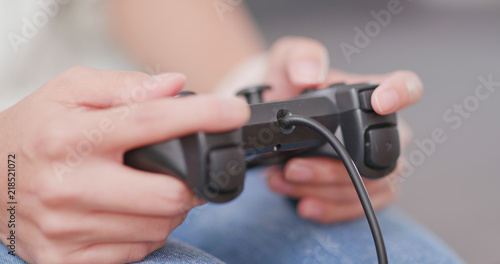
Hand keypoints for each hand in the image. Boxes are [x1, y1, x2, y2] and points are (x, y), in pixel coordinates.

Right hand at [0, 66, 248, 262]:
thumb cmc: (34, 131)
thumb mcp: (69, 91)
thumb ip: (124, 86)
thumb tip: (175, 87)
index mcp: (70, 137)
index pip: (151, 122)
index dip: (202, 116)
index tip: (233, 113)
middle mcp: (69, 187)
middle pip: (169, 195)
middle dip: (192, 183)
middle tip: (186, 171)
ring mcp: (67, 230)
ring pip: (158, 226)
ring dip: (170, 208)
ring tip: (149, 188)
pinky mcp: (67, 259)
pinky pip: (137, 250)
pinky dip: (148, 230)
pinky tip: (131, 212)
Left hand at [262, 37, 422, 222]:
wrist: (264, 117)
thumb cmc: (283, 87)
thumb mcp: (283, 62)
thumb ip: (298, 57)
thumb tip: (311, 72)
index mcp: (370, 94)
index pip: (408, 87)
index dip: (402, 94)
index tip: (380, 103)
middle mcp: (381, 129)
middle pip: (382, 156)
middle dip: (334, 168)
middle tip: (293, 167)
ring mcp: (374, 163)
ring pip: (368, 188)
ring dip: (323, 190)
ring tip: (283, 181)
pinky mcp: (362, 191)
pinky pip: (358, 208)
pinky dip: (329, 209)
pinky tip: (303, 204)